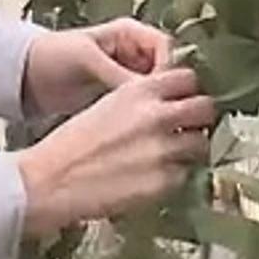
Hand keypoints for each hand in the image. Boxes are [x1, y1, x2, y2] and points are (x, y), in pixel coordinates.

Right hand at [16, 69, 216, 237]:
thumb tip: (168, 105)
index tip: (186, 99)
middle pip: (205, 108)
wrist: (53, 179)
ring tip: (172, 157)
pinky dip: (175, 177)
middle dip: (199, 119)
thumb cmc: (72, 144)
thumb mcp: (108, 104)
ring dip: (190, 150)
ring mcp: (164, 149)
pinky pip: (185, 175)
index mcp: (140, 91)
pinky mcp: (164, 181)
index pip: (187, 77)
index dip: (188, 90)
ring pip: (201, 144)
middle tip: (190, 128)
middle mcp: (157, 116)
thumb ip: (142, 101)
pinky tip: (154, 177)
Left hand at [22, 18, 172, 116]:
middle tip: (164, 111)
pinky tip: (141, 128)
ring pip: (157, 89)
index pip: (165, 47)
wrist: (26, 77)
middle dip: (168, 89)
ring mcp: (127, 73)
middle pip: (167, 69)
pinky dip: (144, 113)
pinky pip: (141, 102)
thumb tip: (147, 91)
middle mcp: (133, 51)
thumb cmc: (52, 56)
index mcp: (129, 33)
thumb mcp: (86, 59)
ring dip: (157, 104)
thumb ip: (117, 72)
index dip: (167, 68)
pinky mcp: (118, 94)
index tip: (160, 90)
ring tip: (154, 123)